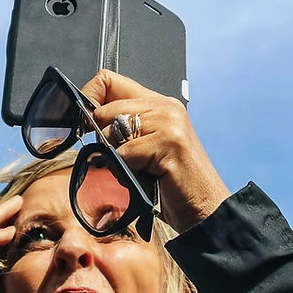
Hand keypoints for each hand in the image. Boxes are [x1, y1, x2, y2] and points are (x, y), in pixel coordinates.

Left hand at [82, 70, 230, 232]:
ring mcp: (169, 122)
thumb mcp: (144, 150)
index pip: (107, 81)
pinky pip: (124, 153)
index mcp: (159, 104)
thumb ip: (122, 130)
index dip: (89, 100)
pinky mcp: (170, 142)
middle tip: (127, 161)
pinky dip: (127, 171)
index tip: (88, 126)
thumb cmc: (172, 186)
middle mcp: (165, 107)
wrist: (206, 210)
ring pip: (112, 132)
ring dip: (118, 159)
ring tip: (141, 170)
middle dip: (105, 140)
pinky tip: (148, 177)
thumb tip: (86, 121)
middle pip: (104, 110)